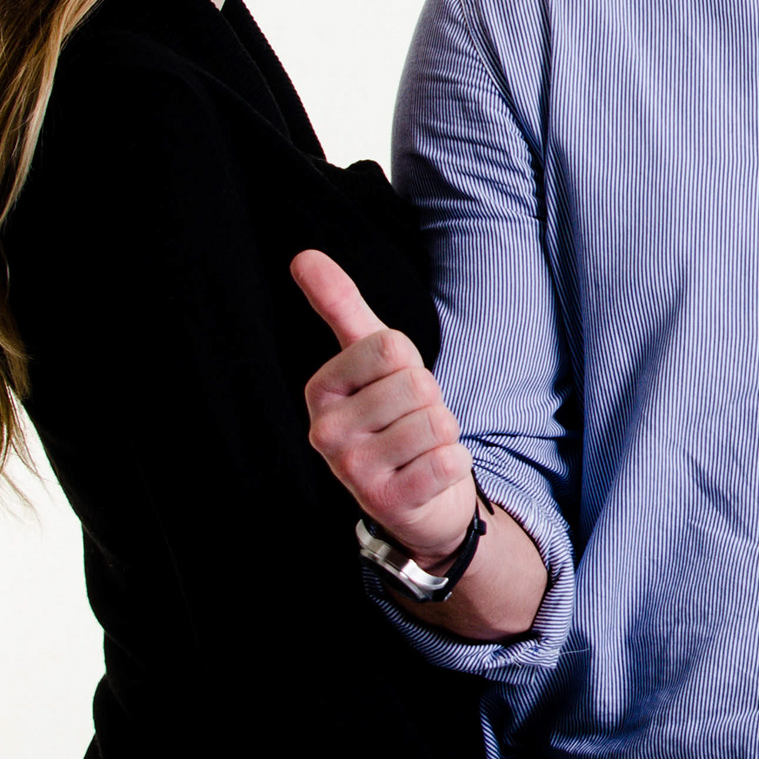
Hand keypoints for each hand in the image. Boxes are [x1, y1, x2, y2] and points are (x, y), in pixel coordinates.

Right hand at [294, 249, 474, 566]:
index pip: (391, 348)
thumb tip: (304, 255)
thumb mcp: (366, 360)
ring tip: (420, 450)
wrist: (417, 496)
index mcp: (319, 390)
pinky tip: (430, 474)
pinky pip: (449, 461)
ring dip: (444, 435)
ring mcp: (353, 472)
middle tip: (411, 424)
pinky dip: (454, 464)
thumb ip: (339, 307)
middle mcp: (326, 433)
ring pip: (437, 422)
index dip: (410, 364)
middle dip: (431, 402)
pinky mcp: (389, 503)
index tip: (395, 388)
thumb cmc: (392, 417)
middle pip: (418, 385)